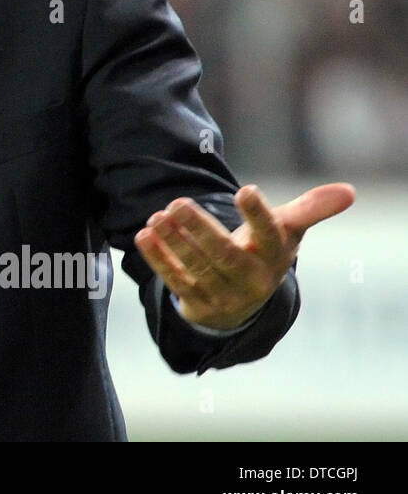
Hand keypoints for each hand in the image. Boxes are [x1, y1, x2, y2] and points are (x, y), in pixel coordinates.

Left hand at [134, 183, 355, 329]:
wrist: (243, 301)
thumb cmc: (264, 252)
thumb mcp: (286, 231)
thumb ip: (310, 209)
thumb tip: (349, 191)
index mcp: (274, 257)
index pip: (270, 235)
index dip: (259, 215)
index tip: (246, 190)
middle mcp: (251, 279)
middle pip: (224, 255)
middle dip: (200, 229)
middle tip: (177, 203)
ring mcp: (223, 295)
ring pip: (196, 269)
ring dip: (174, 243)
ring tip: (157, 216)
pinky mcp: (197, 304)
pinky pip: (176, 281)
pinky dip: (158, 259)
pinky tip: (144, 235)